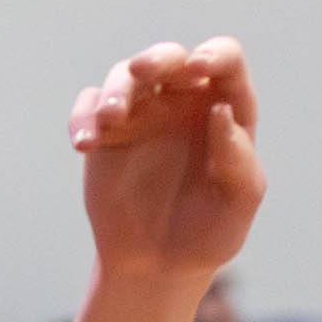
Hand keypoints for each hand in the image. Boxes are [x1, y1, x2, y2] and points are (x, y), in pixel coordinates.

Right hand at [69, 40, 265, 283]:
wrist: (157, 267)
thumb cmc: (208, 235)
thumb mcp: (238, 205)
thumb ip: (238, 160)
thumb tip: (221, 111)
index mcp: (225, 110)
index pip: (226, 61)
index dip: (214, 54)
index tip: (199, 68)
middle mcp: (183, 103)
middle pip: (170, 58)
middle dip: (156, 58)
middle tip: (143, 73)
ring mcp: (142, 114)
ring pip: (125, 76)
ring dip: (116, 90)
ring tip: (110, 122)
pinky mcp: (105, 133)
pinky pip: (90, 107)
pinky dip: (83, 117)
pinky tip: (83, 144)